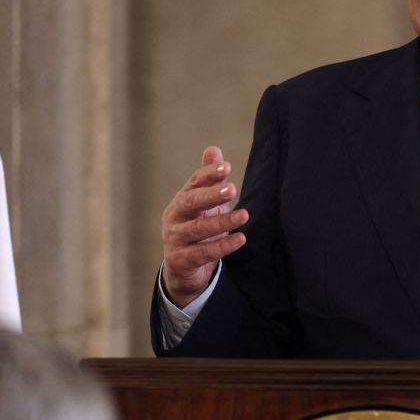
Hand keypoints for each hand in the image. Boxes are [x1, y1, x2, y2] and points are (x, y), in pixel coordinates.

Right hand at [160, 146, 248, 307]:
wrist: (182, 269)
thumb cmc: (196, 230)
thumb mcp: (204, 205)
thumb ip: (209, 180)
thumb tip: (213, 150)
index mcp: (182, 200)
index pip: (194, 183)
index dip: (209, 174)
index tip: (227, 167)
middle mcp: (174, 217)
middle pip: (191, 202)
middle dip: (212, 195)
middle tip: (233, 189)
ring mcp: (175, 239)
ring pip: (198, 228)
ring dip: (222, 222)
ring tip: (244, 215)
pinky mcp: (180, 260)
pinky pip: (203, 253)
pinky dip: (222, 247)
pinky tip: (240, 239)